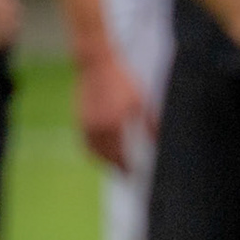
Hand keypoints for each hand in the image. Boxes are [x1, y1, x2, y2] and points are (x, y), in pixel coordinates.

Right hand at [75, 47, 149, 169]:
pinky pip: (86, 143)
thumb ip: (151, 123)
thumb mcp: (141, 101)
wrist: (96, 64)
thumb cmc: (122, 80)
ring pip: (93, 153)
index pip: (121, 156)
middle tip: (126, 175)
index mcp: (114, 125)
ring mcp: (86, 125)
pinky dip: (94, 152)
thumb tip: (159, 141)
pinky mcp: (80, 120)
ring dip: (104, 162)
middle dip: (116, 168)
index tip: (135, 174)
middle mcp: (98, 128)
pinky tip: (102, 152)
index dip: (128, 168)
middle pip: (106, 158)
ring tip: (115, 166)